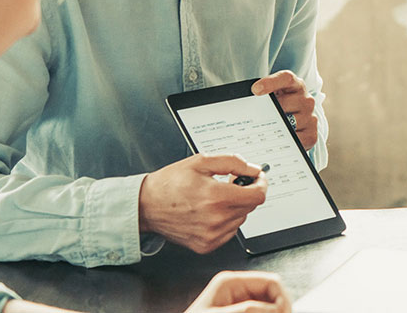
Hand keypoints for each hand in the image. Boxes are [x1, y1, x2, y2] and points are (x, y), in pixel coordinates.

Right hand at [139, 154, 266, 253]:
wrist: (146, 206)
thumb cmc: (169, 184)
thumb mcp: (201, 162)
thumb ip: (232, 162)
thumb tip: (252, 169)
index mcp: (216, 198)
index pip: (257, 196)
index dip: (261, 184)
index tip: (256, 179)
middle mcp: (216, 219)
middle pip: (250, 206)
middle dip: (245, 192)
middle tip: (230, 184)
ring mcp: (211, 235)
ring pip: (240, 219)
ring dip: (235, 207)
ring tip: (214, 198)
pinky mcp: (206, 245)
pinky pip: (229, 231)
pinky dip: (225, 220)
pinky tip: (209, 212)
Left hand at [184, 270, 290, 312]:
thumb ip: (245, 309)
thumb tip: (272, 307)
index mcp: (230, 282)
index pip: (270, 281)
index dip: (282, 297)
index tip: (285, 311)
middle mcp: (236, 290)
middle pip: (272, 294)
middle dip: (279, 306)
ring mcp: (238, 302)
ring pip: (268, 304)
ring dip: (274, 311)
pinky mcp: (238, 310)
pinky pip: (260, 310)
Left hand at [253, 71, 317, 148]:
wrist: (291, 124)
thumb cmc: (276, 109)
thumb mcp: (269, 99)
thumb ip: (260, 98)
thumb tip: (237, 102)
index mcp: (295, 85)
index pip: (286, 78)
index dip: (272, 82)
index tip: (255, 90)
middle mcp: (306, 99)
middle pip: (287, 102)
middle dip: (271, 109)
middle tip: (258, 116)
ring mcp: (310, 117)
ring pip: (292, 121)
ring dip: (277, 127)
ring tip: (265, 131)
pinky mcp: (311, 134)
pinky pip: (299, 138)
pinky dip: (286, 140)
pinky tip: (276, 141)